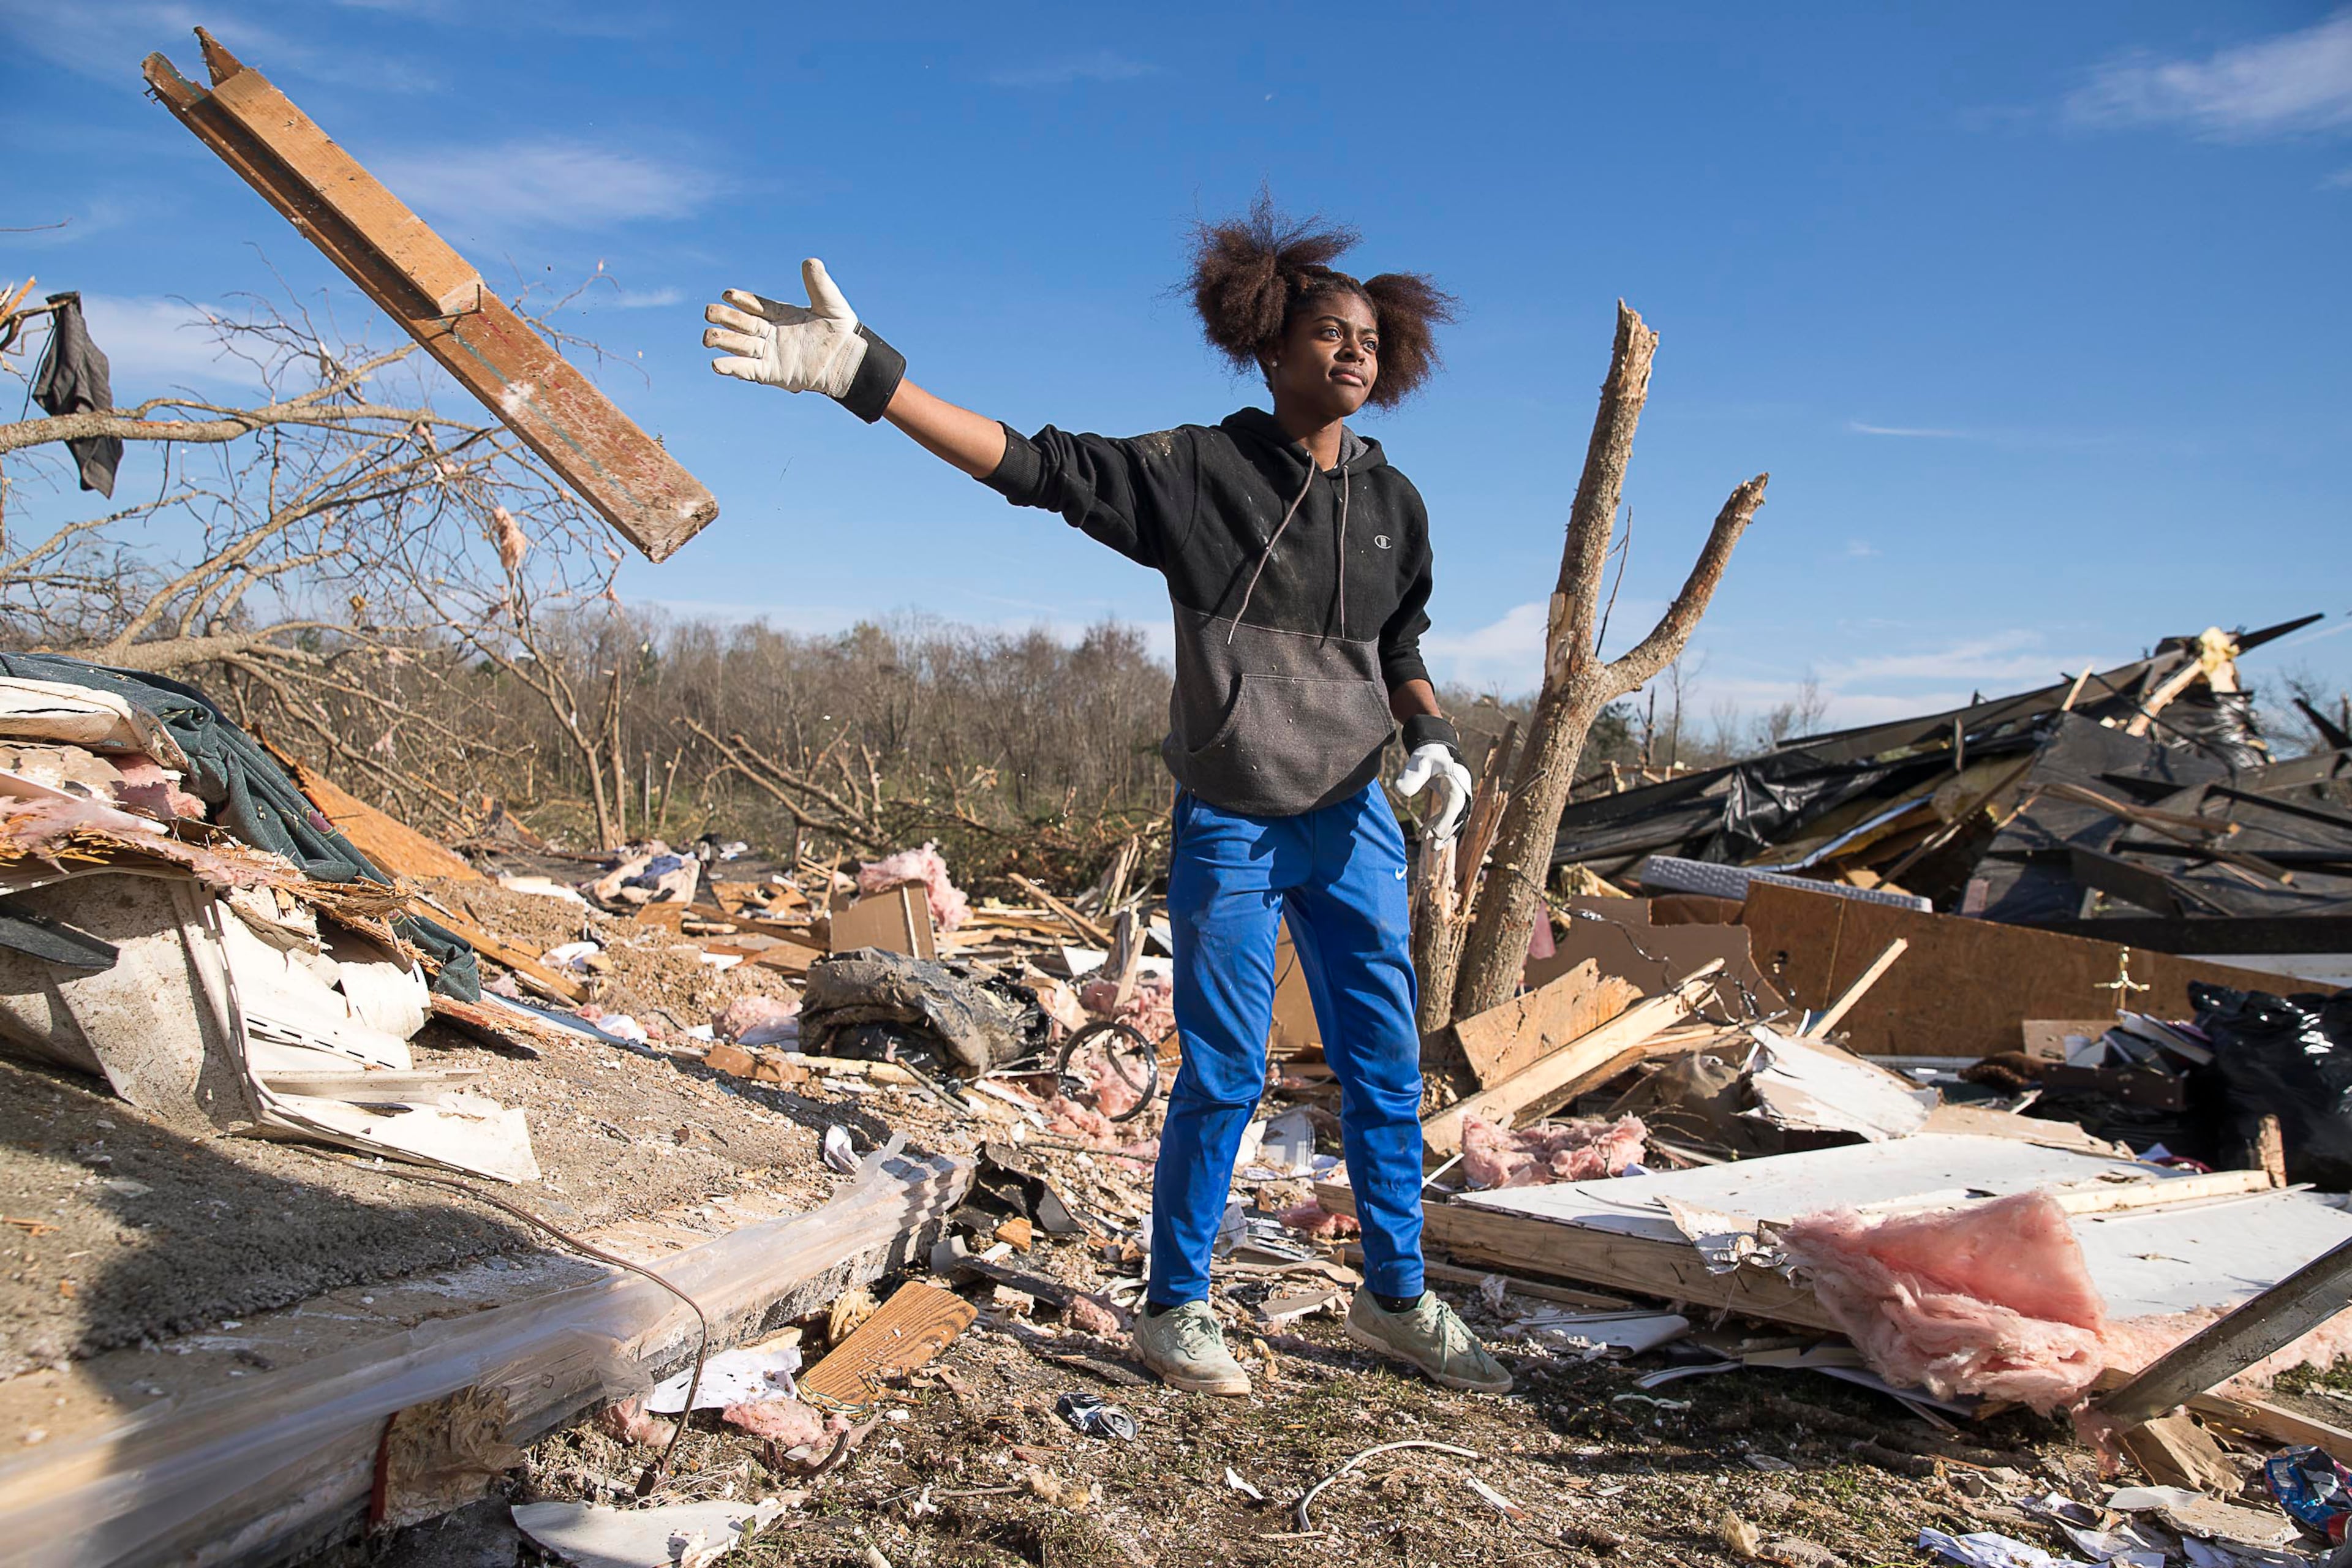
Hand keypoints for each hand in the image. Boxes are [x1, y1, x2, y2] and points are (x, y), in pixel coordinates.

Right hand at [702, 258, 868, 396]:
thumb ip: (818, 284)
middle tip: (708, 312)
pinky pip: (749, 370)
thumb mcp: (830, 303)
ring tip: (706, 337)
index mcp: (781, 315)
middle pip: (742, 324)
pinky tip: (716, 365)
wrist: (849, 361)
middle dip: (725, 318)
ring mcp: (771, 353)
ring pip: (740, 346)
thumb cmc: (841, 331)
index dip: (742, 300)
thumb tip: (810, 261)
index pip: (756, 305)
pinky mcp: (773, 373)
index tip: (728, 294)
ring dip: (723, 342)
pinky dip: (733, 368)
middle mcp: (771, 333)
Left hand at [1397, 742, 1472, 846]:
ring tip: (1430, 847)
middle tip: (1432, 848)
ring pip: (1458, 821)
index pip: (1454, 805)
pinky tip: (1426, 833)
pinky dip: (1442, 828)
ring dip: (1445, 835)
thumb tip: (1401, 792)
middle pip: (1459, 817)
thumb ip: (1411, 776)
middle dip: (1445, 833)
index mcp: (1456, 781)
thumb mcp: (1418, 762)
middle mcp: (1464, 791)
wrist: (1438, 751)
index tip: (1432, 835)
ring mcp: (1463, 798)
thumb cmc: (1428, 756)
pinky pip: (1453, 819)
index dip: (1445, 821)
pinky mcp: (1457, 803)